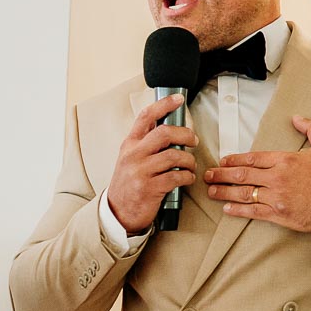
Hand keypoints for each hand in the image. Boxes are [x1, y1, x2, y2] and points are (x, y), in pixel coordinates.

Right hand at [104, 94, 196, 233]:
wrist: (117, 212)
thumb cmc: (129, 183)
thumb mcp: (130, 158)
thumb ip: (146, 143)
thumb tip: (169, 126)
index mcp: (130, 144)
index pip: (145, 117)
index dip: (163, 104)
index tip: (178, 99)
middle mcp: (133, 155)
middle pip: (164, 133)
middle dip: (185, 134)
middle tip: (193, 140)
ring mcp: (140, 171)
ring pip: (174, 155)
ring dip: (189, 160)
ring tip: (190, 165)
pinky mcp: (149, 188)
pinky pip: (176, 176)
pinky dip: (187, 176)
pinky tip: (187, 178)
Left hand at [203, 115, 310, 231]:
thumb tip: (297, 118)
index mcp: (286, 160)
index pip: (253, 158)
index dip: (234, 159)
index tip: (223, 160)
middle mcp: (278, 178)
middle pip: (242, 175)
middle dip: (222, 174)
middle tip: (208, 175)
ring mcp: (277, 197)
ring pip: (244, 193)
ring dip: (224, 191)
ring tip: (211, 191)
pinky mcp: (279, 214)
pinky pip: (254, 211)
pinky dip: (238, 210)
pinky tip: (227, 208)